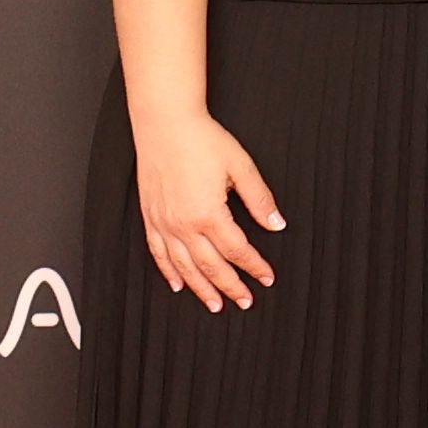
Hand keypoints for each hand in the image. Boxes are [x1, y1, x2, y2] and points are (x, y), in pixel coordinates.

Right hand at [137, 110, 285, 308]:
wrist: (165, 123)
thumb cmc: (202, 139)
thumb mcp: (241, 167)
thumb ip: (259, 199)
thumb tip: (277, 224)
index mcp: (209, 214)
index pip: (237, 250)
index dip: (254, 267)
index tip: (266, 278)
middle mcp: (184, 225)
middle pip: (211, 266)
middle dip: (231, 287)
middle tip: (245, 301)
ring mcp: (164, 223)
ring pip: (184, 267)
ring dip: (201, 289)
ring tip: (215, 305)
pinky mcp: (150, 217)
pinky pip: (158, 253)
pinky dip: (169, 272)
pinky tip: (178, 284)